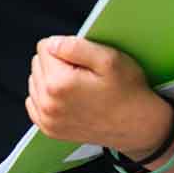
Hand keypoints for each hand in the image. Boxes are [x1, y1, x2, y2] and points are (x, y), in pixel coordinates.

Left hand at [24, 36, 172, 155]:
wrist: (139, 127)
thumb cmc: (127, 92)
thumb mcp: (109, 59)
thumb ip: (75, 46)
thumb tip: (51, 44)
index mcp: (58, 84)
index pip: (45, 46)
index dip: (67, 49)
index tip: (85, 61)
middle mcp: (47, 103)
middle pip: (38, 62)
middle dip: (58, 63)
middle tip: (84, 74)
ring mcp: (47, 119)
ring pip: (35, 80)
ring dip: (51, 79)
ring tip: (79, 87)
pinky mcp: (49, 129)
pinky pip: (34, 100)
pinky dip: (47, 96)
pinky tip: (68, 98)